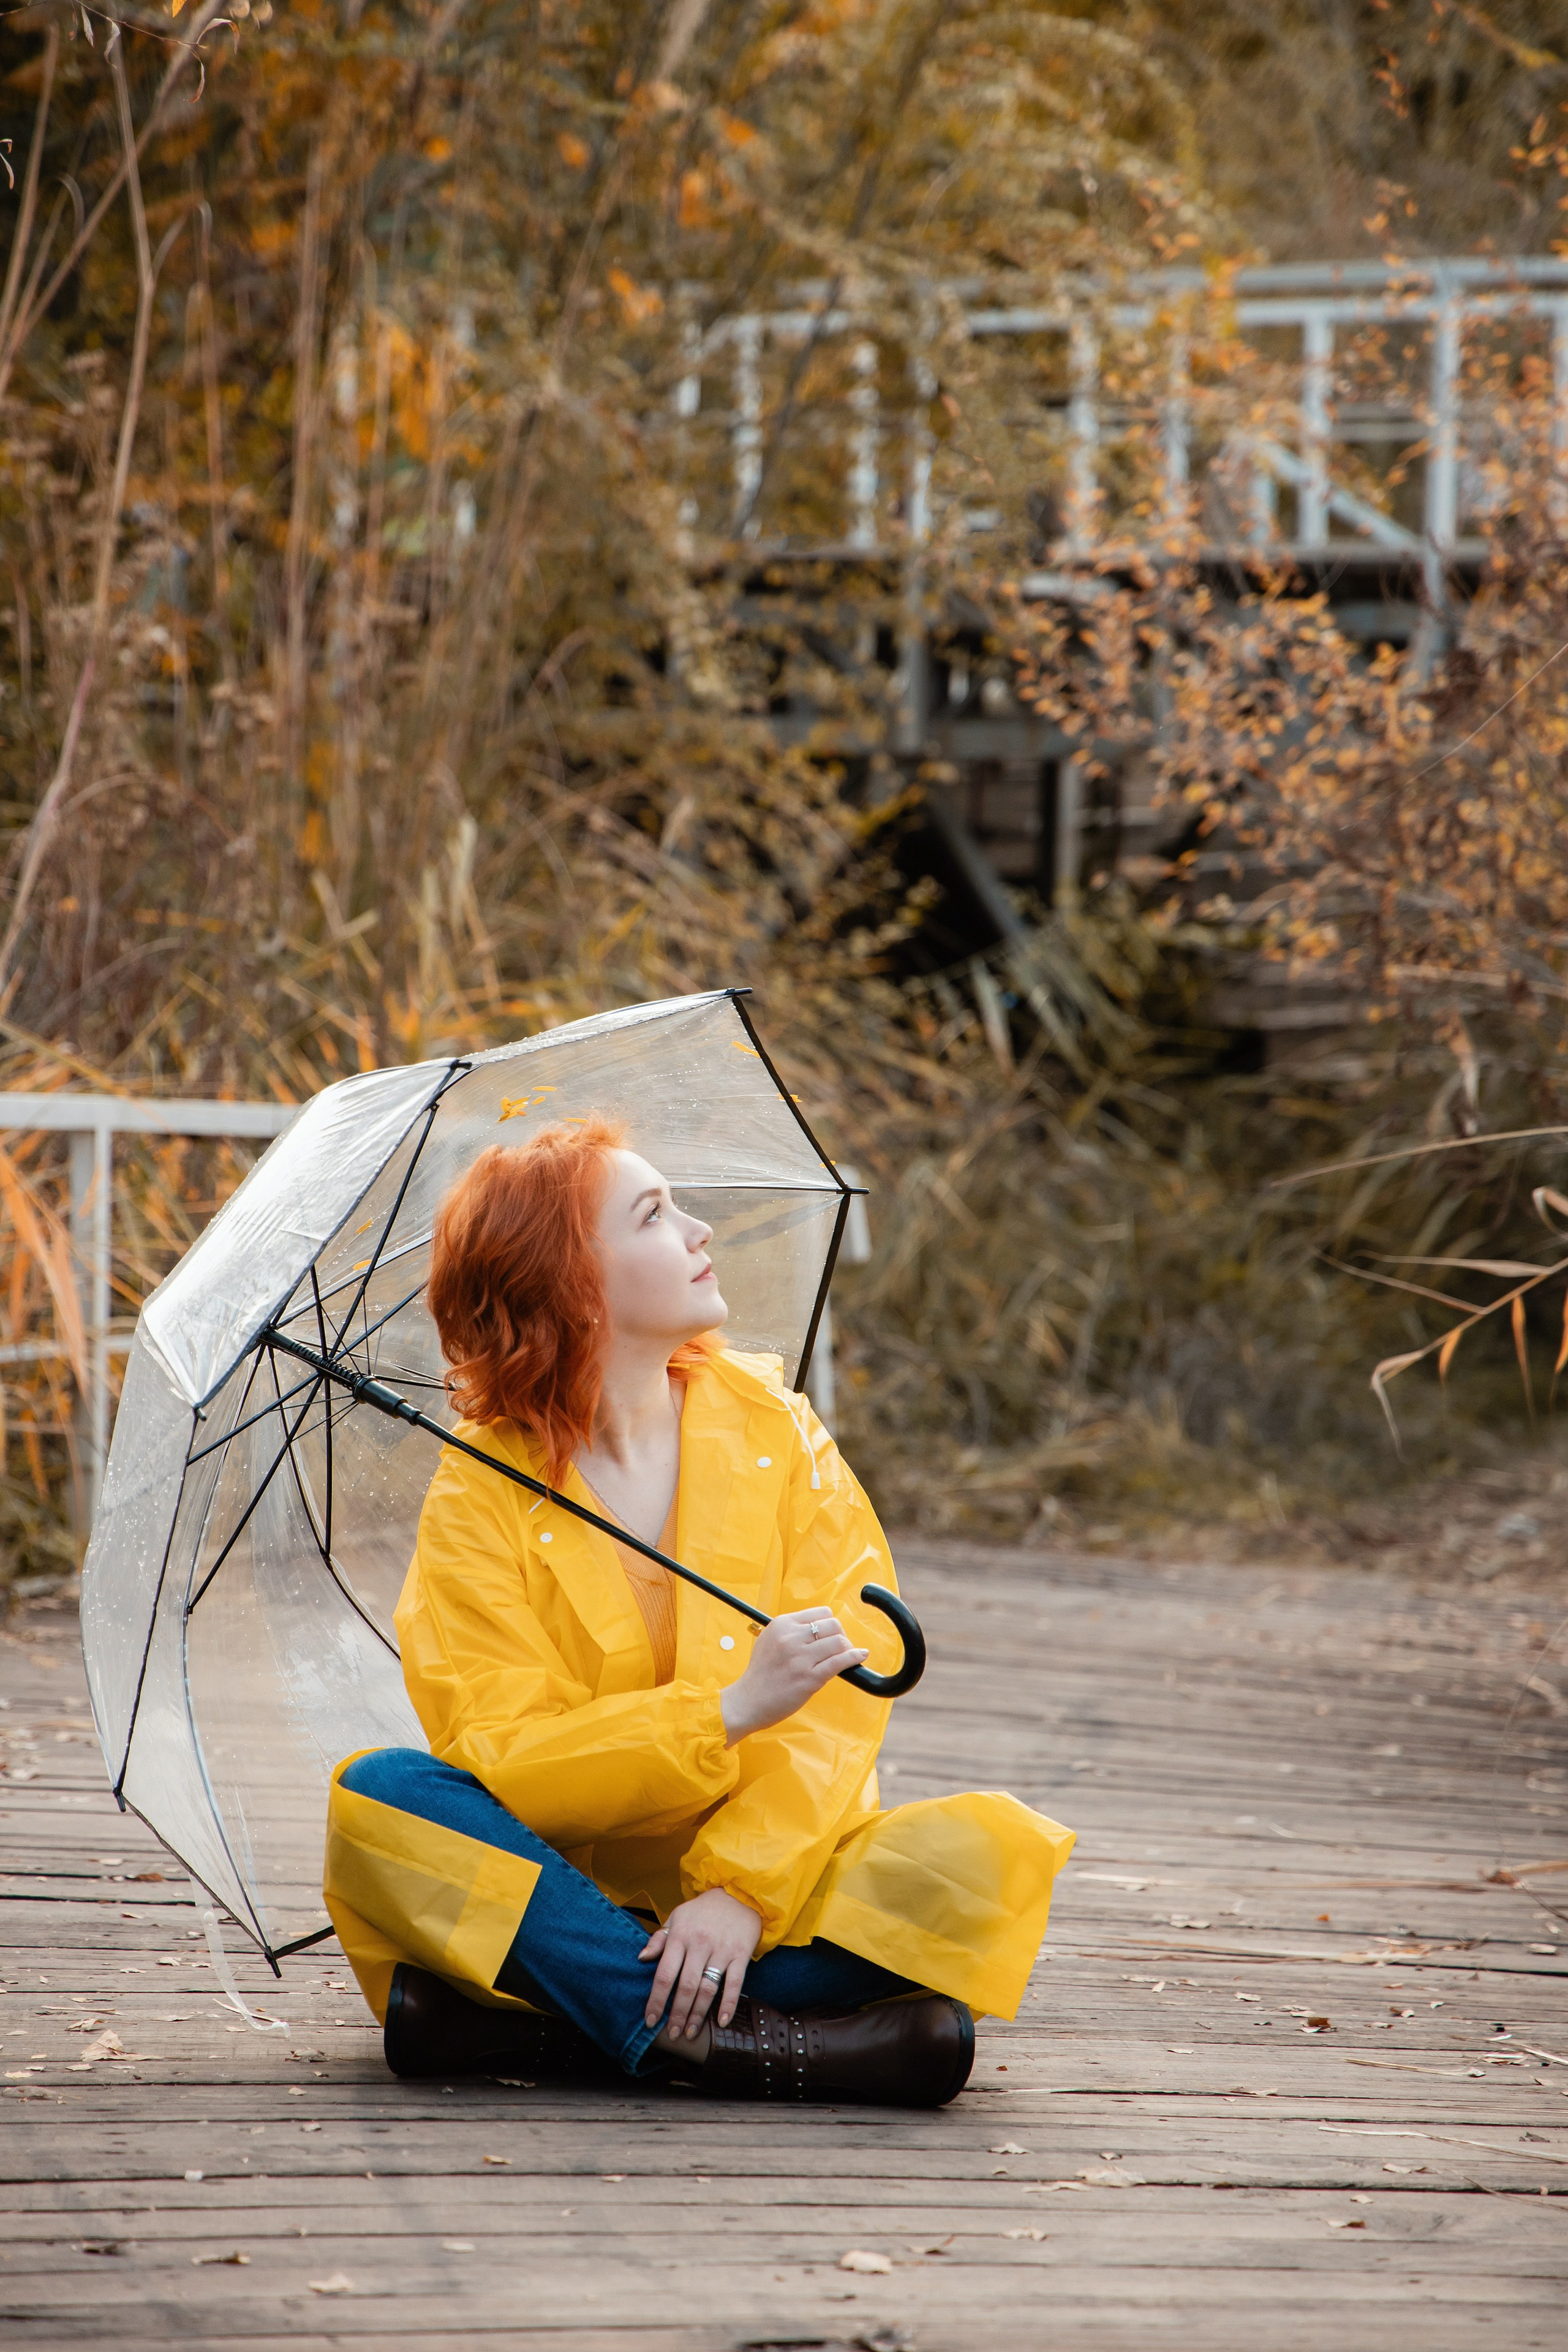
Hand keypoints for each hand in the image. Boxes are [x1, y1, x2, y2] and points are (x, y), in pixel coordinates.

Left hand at [641, 1888, 761, 2037]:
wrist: (739, 1892)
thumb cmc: (703, 1909)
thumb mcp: (677, 1916)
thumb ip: (659, 1938)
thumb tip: (641, 1958)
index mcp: (680, 1935)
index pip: (664, 1974)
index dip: (656, 2000)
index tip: (650, 2020)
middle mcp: (699, 1944)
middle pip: (685, 1986)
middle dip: (677, 2014)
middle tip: (672, 2034)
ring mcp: (721, 1950)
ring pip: (708, 1988)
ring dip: (698, 2014)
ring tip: (690, 2033)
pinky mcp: (741, 1954)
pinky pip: (734, 1984)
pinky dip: (728, 2004)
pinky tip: (721, 2022)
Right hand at [719, 1606, 867, 1745]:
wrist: (748, 1700)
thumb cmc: (760, 1673)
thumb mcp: (769, 1640)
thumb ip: (791, 1630)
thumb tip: (820, 1627)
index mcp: (782, 1624)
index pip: (820, 1613)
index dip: (829, 1623)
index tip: (830, 1634)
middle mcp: (792, 1637)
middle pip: (833, 1625)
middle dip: (840, 1634)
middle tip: (838, 1647)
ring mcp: (801, 1658)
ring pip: (839, 1642)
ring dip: (847, 1648)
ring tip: (845, 1655)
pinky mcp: (810, 1678)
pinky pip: (840, 1661)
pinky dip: (855, 1656)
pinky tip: (861, 1655)